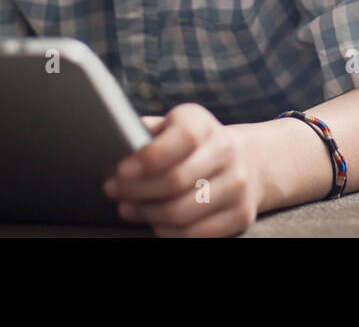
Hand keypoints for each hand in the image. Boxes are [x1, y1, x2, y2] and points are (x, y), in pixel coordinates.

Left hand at [103, 103, 263, 236]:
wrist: (245, 162)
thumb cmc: (189, 146)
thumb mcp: (170, 128)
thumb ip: (145, 132)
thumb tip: (113, 143)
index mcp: (205, 124)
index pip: (184, 138)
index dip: (150, 157)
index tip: (121, 170)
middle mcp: (227, 151)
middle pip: (177, 180)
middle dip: (138, 190)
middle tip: (113, 191)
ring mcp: (238, 185)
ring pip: (183, 211)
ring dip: (148, 214)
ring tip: (128, 208)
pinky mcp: (241, 215)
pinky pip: (195, 234)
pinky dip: (167, 231)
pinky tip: (154, 222)